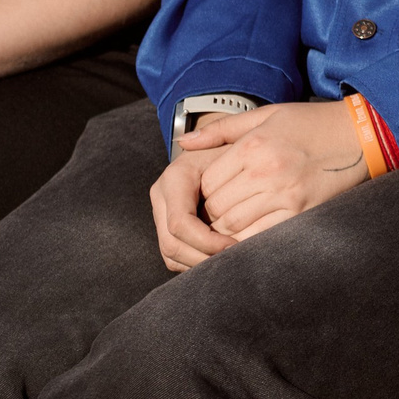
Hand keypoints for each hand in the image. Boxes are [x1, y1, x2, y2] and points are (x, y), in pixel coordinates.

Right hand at [149, 140, 238, 271]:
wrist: (221, 150)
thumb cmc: (236, 146)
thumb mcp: (234, 139)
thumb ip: (219, 133)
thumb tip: (185, 141)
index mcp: (175, 177)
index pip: (179, 222)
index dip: (205, 241)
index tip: (234, 246)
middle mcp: (162, 197)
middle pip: (172, 244)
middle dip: (202, 258)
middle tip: (234, 262)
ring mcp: (162, 214)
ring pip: (171, 254)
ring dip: (200, 265)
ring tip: (230, 264)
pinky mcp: (168, 227)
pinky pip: (175, 256)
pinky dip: (196, 263)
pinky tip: (221, 262)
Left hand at [178, 100, 369, 242]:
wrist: (361, 135)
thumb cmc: (311, 123)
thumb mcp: (267, 115)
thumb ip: (223, 129)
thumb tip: (184, 144)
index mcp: (253, 146)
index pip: (208, 182)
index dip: (204, 192)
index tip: (213, 193)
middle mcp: (265, 171)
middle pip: (217, 208)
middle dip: (212, 215)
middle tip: (219, 213)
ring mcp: (285, 194)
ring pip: (233, 227)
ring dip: (227, 230)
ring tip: (234, 223)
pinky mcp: (302, 212)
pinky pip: (260, 237)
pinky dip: (248, 240)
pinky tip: (251, 233)